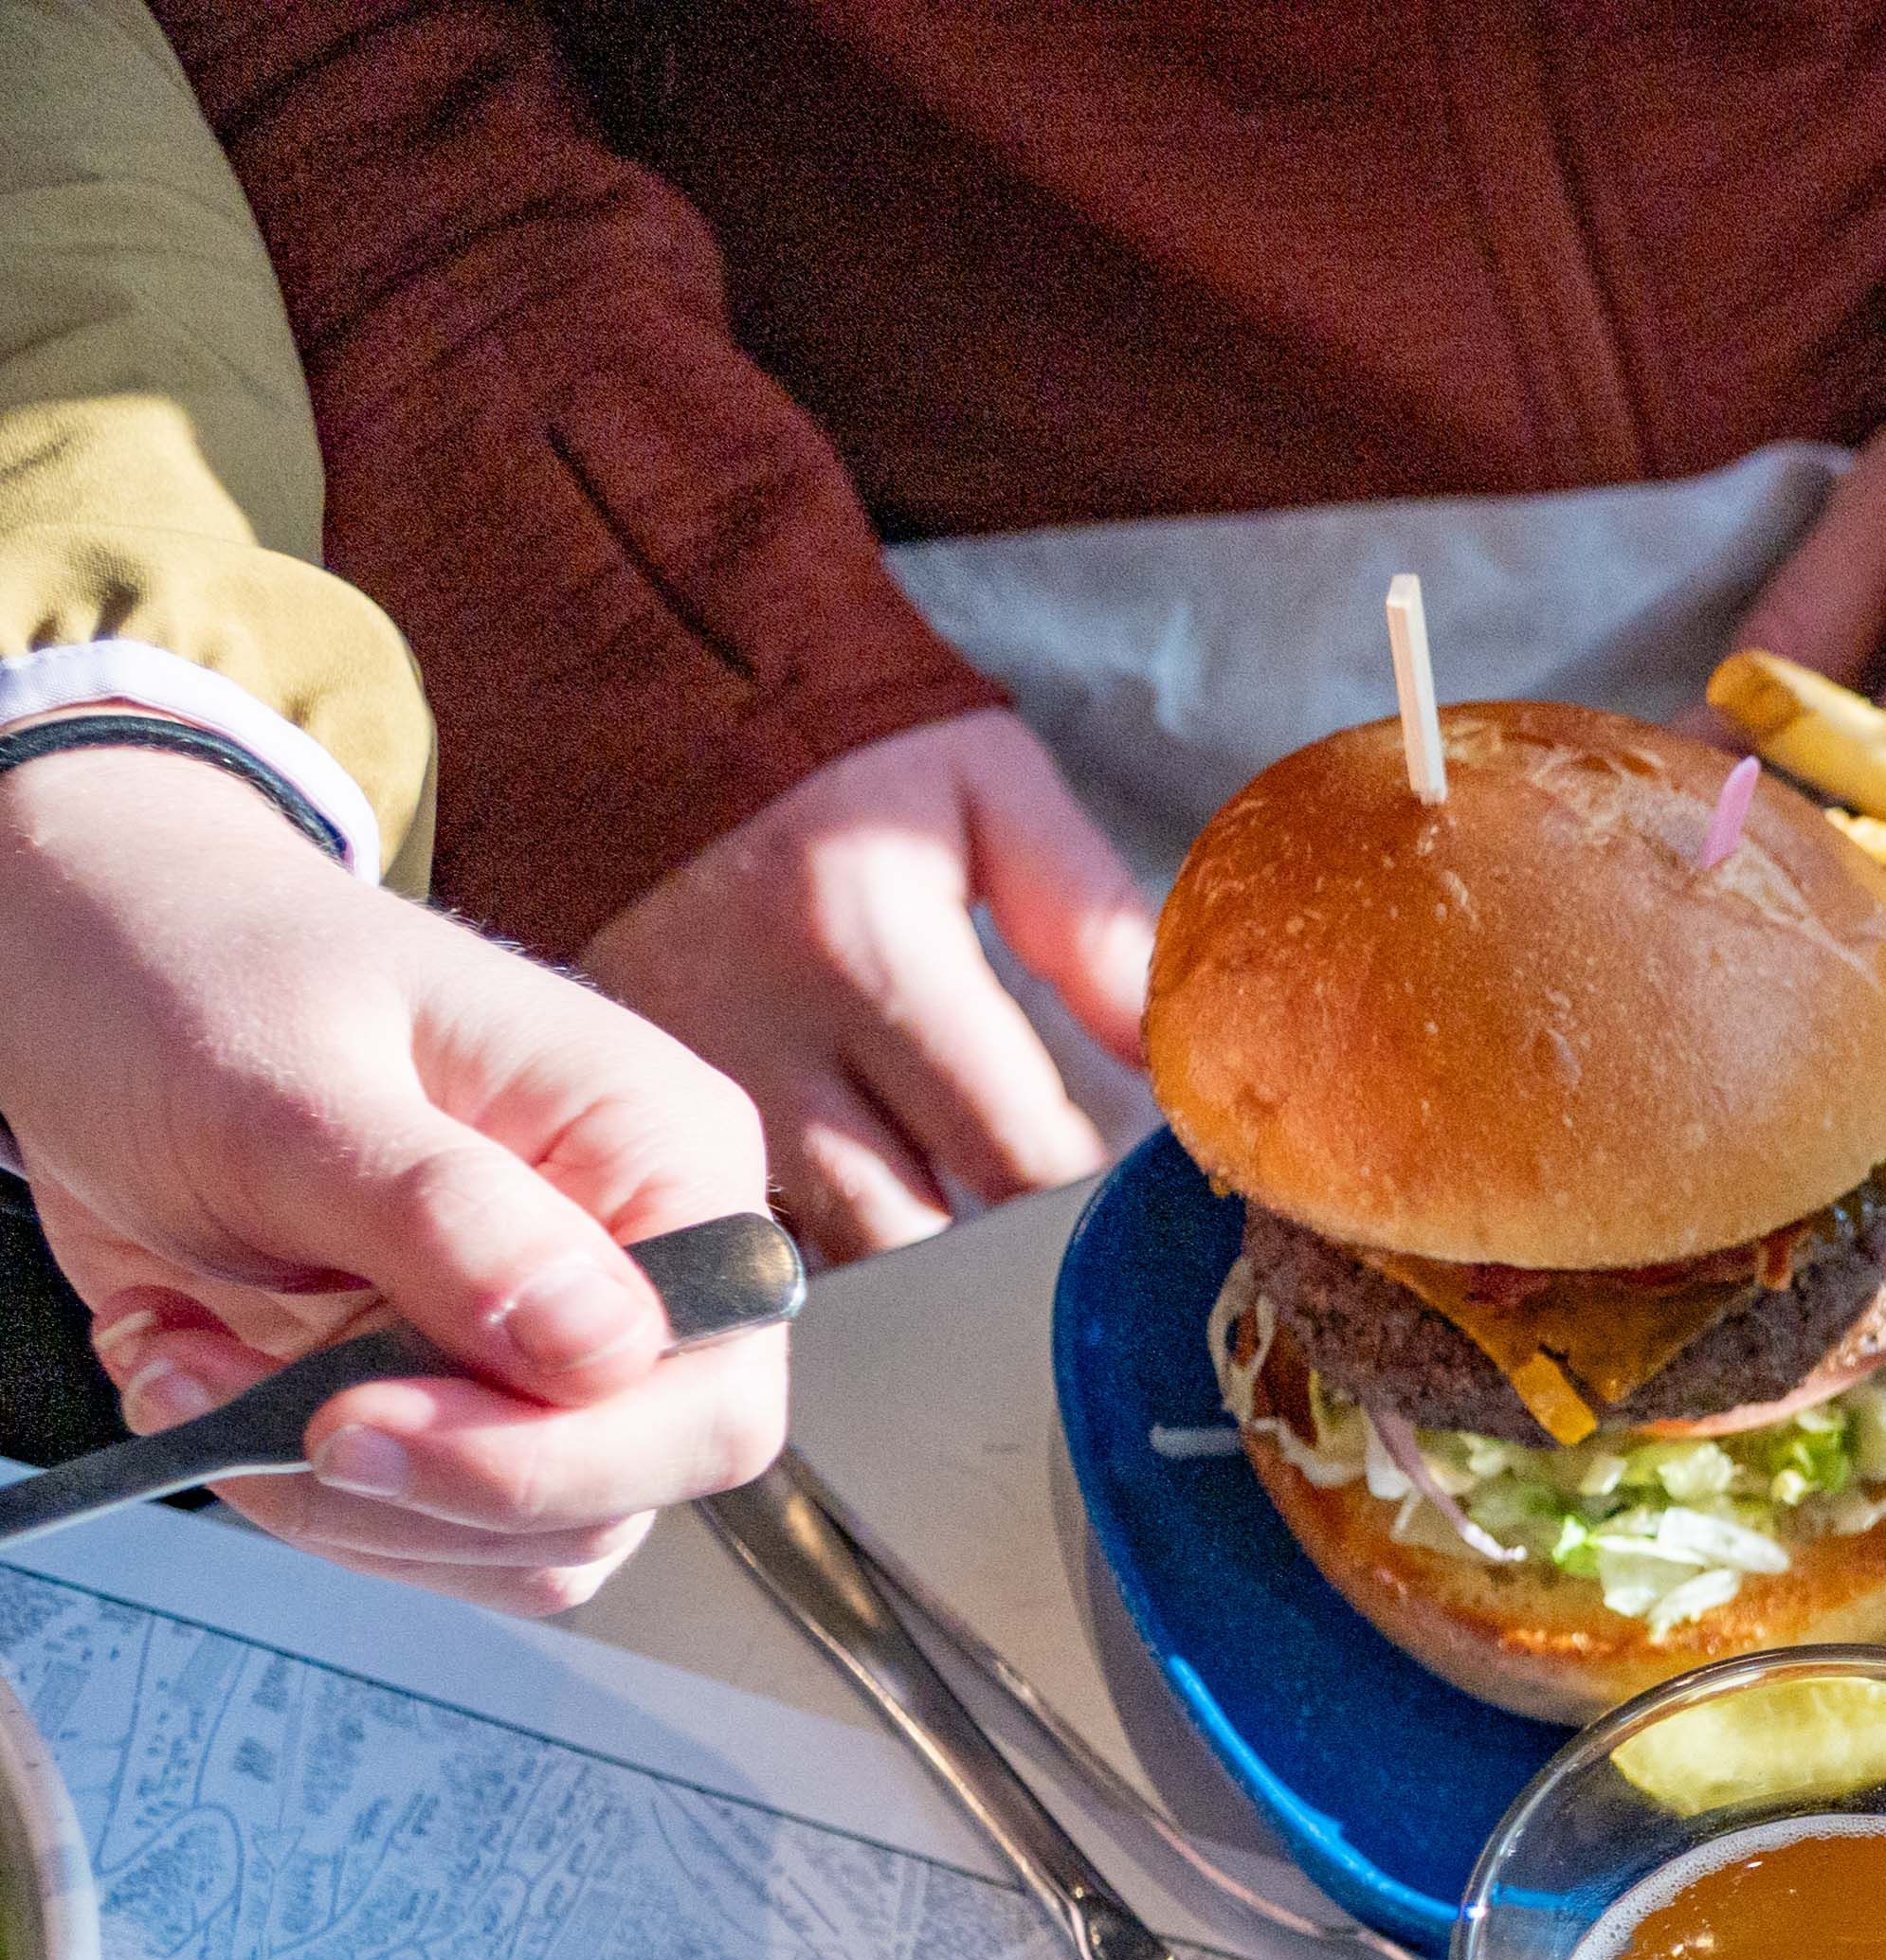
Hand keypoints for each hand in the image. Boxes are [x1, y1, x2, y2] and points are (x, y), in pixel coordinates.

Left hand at [0, 739, 779, 1613]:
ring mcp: (544, 1343)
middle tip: (264, 1412)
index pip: (705, 1384)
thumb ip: (446, 1216)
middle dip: (426, 1486)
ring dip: (330, 1499)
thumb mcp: (288, 1083)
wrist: (84, 968)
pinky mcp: (453, 1401)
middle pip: (629, 1483)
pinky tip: (205, 1375)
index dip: (551, 1450)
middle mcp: (633, 1261)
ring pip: (524, 1539)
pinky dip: (295, 1498)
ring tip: (189, 1362)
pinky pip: (433, 1534)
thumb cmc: (192, 972)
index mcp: (658, 1150)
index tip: (355, 1426)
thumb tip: (602, 1344)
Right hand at [586, 708, 1150, 1264]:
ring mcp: (683, 1079)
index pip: (1014, 1154)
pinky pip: (733, 1225)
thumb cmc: (831, 738)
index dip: (1092, 1206)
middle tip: (1063, 1244)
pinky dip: (809, 1246)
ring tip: (974, 1239)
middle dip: (1004, 1260)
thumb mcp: (986, 783)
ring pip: (818, 1253)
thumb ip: (1087, 918)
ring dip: (908, 1269)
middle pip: (916, 1235)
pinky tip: (868, 1214)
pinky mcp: (630, 1099)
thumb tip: (1171, 1057)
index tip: (1135, 1208)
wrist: (628, 677)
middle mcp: (764, 1036)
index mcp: (867, 950)